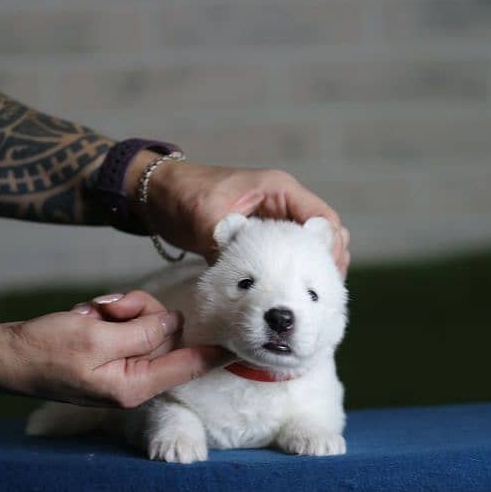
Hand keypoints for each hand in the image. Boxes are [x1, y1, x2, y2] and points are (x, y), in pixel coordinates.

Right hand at [0, 291, 231, 406]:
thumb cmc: (45, 352)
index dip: (217, 355)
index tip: (244, 348)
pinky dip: (111, 313)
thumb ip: (141, 330)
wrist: (9, 355)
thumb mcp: (96, 337)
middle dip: (142, 312)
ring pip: (149, 322)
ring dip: (123, 310)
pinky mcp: (114, 350)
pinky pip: (129, 323)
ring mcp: (125, 363)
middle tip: (109, 311)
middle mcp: (136, 377)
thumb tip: (174, 322)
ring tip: (91, 314)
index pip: (188, 366)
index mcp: (136, 384)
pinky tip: (88, 316)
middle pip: (167, 333)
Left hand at [125, 155, 350, 275]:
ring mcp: (275, 222)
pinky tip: (288, 296)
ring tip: (311, 301)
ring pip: (309, 247)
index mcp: (279, 190)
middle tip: (323, 296)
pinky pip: (288, 256)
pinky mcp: (262, 239)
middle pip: (325, 234)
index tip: (325, 277)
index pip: (323, 218)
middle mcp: (284, 204)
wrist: (159, 196)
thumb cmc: (183, 194)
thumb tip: (243, 278)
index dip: (330, 248)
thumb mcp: (204, 215)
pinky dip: (292, 273)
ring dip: (313, 270)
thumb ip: (225, 242)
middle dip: (328, 263)